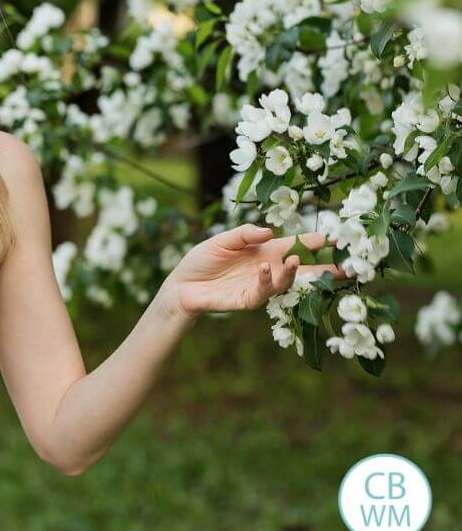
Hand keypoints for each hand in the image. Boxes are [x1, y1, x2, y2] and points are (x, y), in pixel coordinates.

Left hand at [162, 224, 346, 322]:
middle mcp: (268, 267)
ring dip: (293, 272)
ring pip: (286, 282)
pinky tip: (265, 269)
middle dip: (326, 269)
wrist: (182, 284)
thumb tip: (269, 232)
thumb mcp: (222, 240)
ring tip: (296, 261)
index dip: (315, 241)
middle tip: (347, 266)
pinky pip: (264, 292)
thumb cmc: (203, 259)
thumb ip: (244, 234)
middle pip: (303, 269)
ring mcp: (260, 285)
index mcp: (265, 250)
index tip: (335, 237)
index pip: (296, 244)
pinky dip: (267, 280)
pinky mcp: (248, 299)